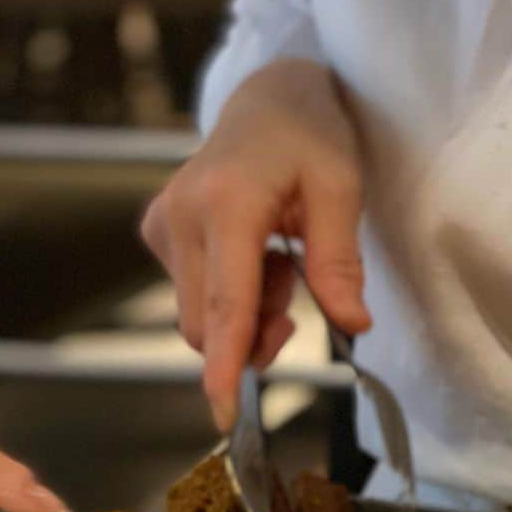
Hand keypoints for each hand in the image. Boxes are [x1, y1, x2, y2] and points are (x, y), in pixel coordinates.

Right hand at [141, 59, 371, 427]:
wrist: (269, 98)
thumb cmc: (311, 136)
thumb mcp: (343, 188)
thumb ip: (340, 261)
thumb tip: (353, 326)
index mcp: (228, 202)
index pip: (226, 303)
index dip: (225, 364)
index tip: (222, 413)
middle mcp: (181, 215)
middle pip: (209, 324)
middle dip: (254, 333)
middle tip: (294, 296)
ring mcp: (163, 224)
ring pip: (201, 317)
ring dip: (247, 312)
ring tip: (278, 259)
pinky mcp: (158, 232)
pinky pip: (195, 297)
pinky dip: (231, 295)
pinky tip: (254, 253)